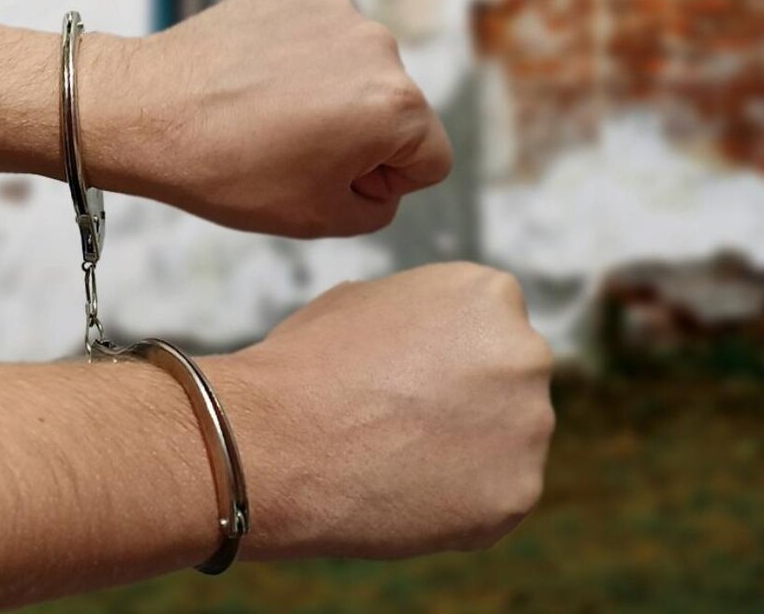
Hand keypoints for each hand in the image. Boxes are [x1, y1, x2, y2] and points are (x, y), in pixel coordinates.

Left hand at [83, 0, 452, 237]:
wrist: (148, 113)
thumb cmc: (229, 171)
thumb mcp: (317, 219)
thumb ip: (377, 208)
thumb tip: (381, 180)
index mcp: (396, 107)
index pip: (430, 159)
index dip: (386, 184)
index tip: (332, 181)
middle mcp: (379, 48)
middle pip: (396, 110)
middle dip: (359, 137)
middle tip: (291, 154)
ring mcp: (334, 13)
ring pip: (356, 72)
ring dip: (328, 98)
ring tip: (266, 119)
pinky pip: (316, 39)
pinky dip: (295, 63)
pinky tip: (252, 85)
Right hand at [207, 263, 553, 558]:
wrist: (272, 442)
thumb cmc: (302, 367)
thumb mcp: (359, 301)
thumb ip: (416, 314)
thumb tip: (428, 335)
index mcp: (488, 295)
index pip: (489, 330)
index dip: (443, 360)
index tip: (404, 382)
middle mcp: (524, 353)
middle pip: (507, 385)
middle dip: (466, 405)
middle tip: (401, 427)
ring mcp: (528, 427)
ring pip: (506, 445)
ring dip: (463, 454)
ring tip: (393, 462)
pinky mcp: (516, 494)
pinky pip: (495, 500)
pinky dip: (457, 505)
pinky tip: (402, 494)